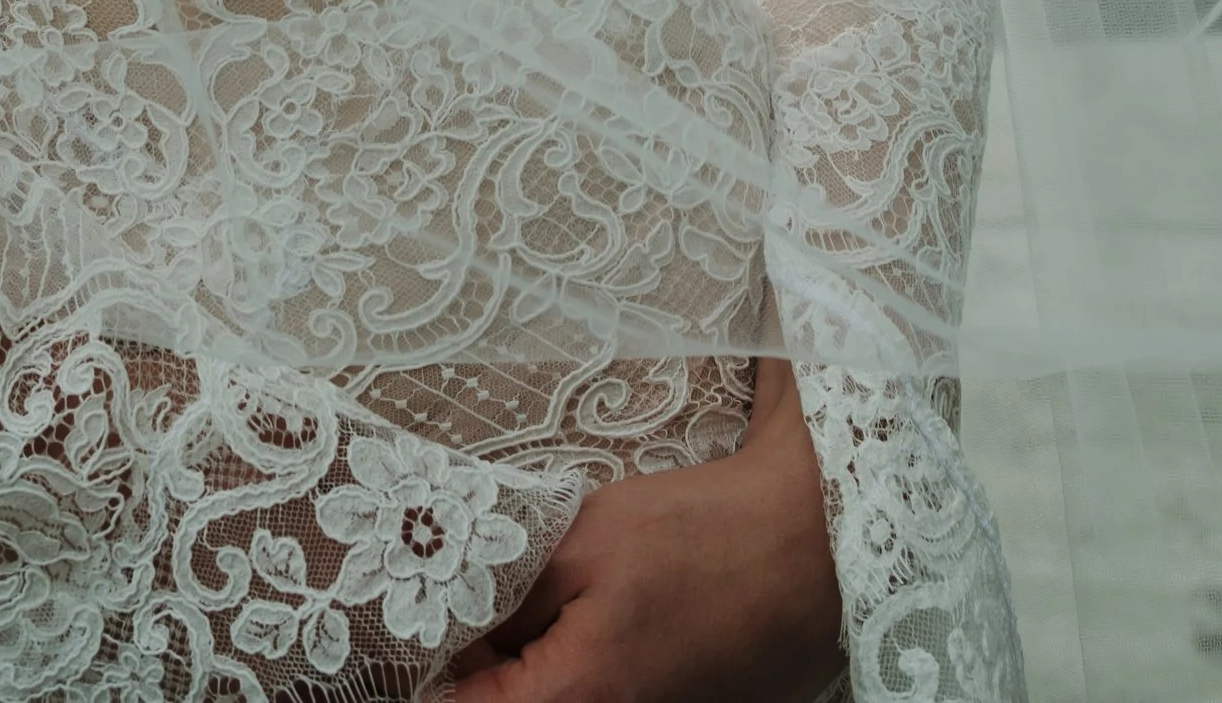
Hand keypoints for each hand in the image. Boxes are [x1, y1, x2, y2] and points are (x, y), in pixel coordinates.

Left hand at [443, 357, 841, 702]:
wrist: (804, 545)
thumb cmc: (696, 536)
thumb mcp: (580, 541)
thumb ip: (505, 592)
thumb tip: (449, 627)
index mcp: (572, 699)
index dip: (432, 665)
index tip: (417, 618)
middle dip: (480, 661)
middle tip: (470, 596)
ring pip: (549, 699)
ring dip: (526, 661)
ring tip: (528, 599)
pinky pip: (589, 695)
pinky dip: (567, 663)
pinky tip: (574, 614)